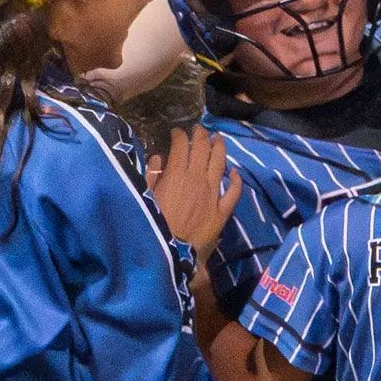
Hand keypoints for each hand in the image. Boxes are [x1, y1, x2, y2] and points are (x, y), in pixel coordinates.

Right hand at [148, 127, 241, 255]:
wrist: (171, 251)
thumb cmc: (153, 224)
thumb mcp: (145, 196)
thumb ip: (151, 175)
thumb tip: (157, 158)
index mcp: (176, 174)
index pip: (180, 146)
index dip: (179, 135)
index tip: (177, 132)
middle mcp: (197, 179)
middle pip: (202, 150)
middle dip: (200, 135)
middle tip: (199, 129)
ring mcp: (213, 194)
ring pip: (220, 164)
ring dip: (219, 148)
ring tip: (218, 138)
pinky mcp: (222, 211)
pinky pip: (234, 192)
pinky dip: (235, 180)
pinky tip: (235, 172)